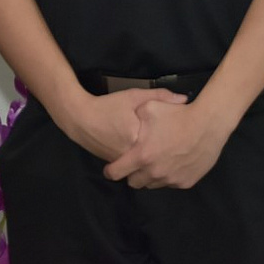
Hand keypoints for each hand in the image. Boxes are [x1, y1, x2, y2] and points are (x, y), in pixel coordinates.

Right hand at [57, 87, 185, 162]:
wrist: (79, 118)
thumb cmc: (108, 106)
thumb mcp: (133, 96)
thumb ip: (159, 97)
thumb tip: (184, 100)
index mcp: (138, 138)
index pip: (165, 144)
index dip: (175, 138)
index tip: (181, 134)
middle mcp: (130, 155)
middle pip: (157, 159)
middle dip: (166, 155)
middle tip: (176, 147)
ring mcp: (122, 162)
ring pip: (145, 166)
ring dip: (154, 161)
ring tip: (163, 151)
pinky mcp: (115, 164)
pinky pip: (134, 167)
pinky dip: (140, 162)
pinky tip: (145, 152)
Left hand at [102, 97, 231, 189]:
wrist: (208, 125)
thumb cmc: (177, 115)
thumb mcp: (149, 107)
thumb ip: (134, 116)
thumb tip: (126, 120)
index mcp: (142, 156)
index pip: (116, 172)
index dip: (110, 171)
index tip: (110, 169)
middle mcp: (155, 172)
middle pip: (134, 183)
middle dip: (132, 174)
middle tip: (137, 163)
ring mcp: (171, 179)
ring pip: (153, 184)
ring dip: (150, 175)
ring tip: (156, 161)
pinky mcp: (185, 183)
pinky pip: (170, 183)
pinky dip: (168, 176)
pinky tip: (172, 162)